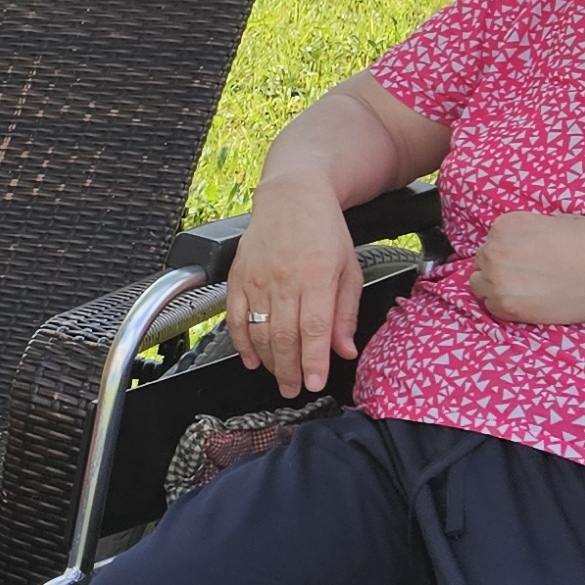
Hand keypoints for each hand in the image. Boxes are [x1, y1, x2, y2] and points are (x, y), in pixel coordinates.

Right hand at [221, 169, 364, 397]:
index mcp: (317, 275)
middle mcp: (284, 278)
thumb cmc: (324, 230)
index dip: (313, 361)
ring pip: (259, 331)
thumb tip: (344, 350)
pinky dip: (241, 342)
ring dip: (269, 361)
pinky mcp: (238, 276)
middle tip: (295, 390)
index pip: (314, 328)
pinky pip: (235, 317)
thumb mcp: (349, 268)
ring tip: (280, 378)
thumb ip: (345, 312)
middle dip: (290, 370)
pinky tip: (252, 360)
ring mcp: (257, 278)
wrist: (292, 195)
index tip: (315, 383)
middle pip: (284, 335)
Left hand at [465, 211, 584, 327]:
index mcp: (506, 224)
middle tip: (530, 275)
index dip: (510, 249)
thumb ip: (527, 230)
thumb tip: (517, 242)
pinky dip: (505, 306)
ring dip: (497, 286)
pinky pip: (491, 306)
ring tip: (528, 289)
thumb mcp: (555, 221)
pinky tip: (530, 301)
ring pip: (480, 284)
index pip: (492, 239)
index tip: (528, 257)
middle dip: (501, 267)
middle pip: (483, 261)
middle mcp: (495, 249)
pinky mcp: (506, 306)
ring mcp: (498, 279)